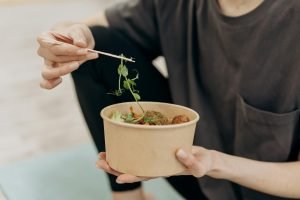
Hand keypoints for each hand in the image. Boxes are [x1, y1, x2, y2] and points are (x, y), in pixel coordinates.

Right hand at [37, 23, 97, 88]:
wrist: (78, 40)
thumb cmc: (75, 34)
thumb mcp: (79, 30)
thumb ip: (78, 35)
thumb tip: (80, 44)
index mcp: (45, 38)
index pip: (54, 46)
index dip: (69, 50)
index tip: (85, 50)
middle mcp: (43, 51)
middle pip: (55, 58)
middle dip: (74, 57)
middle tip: (89, 53)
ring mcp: (47, 63)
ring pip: (48, 72)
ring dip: (63, 70)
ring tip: (77, 65)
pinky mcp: (52, 72)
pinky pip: (45, 82)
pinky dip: (50, 84)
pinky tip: (60, 80)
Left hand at [96, 146, 214, 183]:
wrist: (203, 158)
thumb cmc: (202, 164)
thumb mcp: (200, 165)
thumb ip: (191, 161)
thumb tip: (177, 152)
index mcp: (163, 171)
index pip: (144, 175)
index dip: (131, 176)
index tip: (118, 177)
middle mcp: (155, 165)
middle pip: (132, 168)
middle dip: (115, 167)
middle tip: (99, 161)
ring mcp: (153, 158)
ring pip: (132, 160)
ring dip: (116, 158)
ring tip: (101, 154)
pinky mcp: (155, 149)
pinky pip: (139, 150)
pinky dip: (128, 147)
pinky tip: (119, 142)